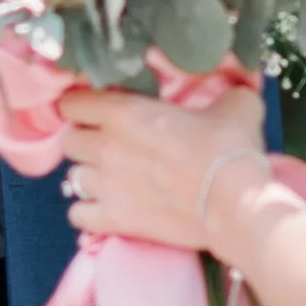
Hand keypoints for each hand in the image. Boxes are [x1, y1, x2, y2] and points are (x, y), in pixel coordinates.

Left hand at [58, 83, 266, 250]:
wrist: (236, 204)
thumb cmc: (231, 149)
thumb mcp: (235, 104)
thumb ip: (224, 89)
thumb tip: (233, 86)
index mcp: (124, 112)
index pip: (71, 102)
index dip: (82, 105)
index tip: (96, 109)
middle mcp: (105, 146)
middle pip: (69, 140)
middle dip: (85, 140)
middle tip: (108, 144)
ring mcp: (105, 186)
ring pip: (72, 177)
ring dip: (89, 175)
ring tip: (110, 178)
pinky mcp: (113, 220)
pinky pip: (78, 215)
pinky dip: (88, 212)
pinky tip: (107, 207)